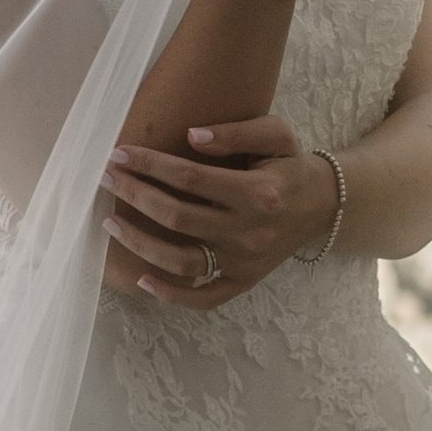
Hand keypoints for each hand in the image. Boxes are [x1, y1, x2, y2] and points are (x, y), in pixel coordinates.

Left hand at [101, 115, 338, 308]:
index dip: (151, 165)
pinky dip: (172, 295)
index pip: (191, 178)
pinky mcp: (244, 282)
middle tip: (107, 178)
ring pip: (182, 260)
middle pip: (178, 217)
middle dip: (136, 195)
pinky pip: (205, 298)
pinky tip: (143, 280)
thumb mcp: (276, 135)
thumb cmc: (291, 166)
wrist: (324, 206)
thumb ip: (236, 132)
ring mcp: (245, 262)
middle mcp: (250, 231)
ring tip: (110, 222)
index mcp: (258, 193)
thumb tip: (191, 135)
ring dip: (140, 244)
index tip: (120, 154)